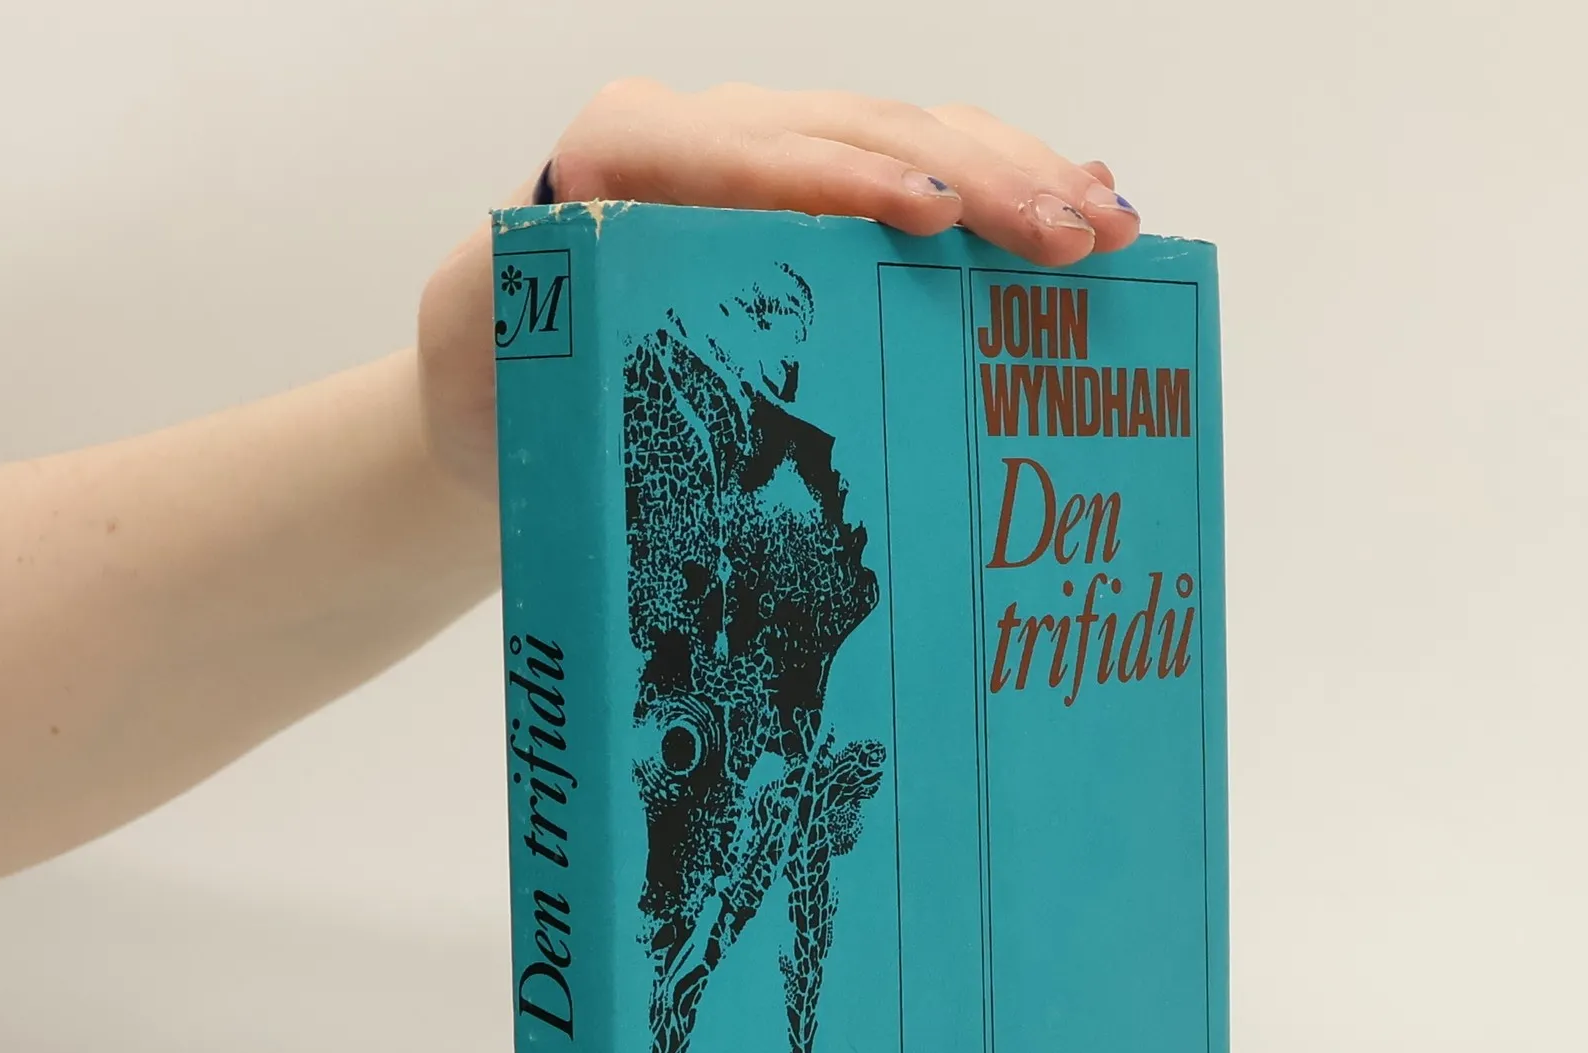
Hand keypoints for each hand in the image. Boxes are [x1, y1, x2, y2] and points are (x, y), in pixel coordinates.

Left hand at [417, 80, 1137, 493]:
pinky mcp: (823, 196)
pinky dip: (1008, 184)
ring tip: (1107, 226)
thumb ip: (521, 307)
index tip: (931, 213)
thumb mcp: (480, 345)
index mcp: (625, 156)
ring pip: (912, 138)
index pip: (746, 156)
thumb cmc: (500, 376)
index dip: (844, 179)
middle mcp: (711, 137)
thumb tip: (610, 279)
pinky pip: (927, 165)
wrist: (509, 383)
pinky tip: (1088, 203)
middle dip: (973, 178)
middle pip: (856, 134)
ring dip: (1020, 178)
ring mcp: (778, 158)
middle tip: (1065, 235)